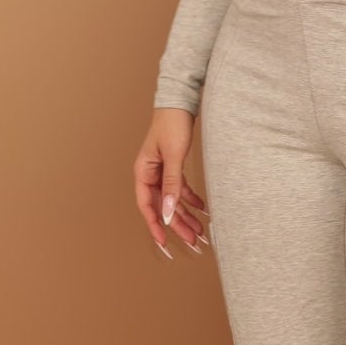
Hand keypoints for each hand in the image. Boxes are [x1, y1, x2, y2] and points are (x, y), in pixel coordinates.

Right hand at [134, 107, 210, 258]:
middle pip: (162, 206)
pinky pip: (180, 189)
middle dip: (177, 224)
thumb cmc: (172, 123)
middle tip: (192, 240)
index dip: (155, 225)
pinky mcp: (174, 166)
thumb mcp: (174, 156)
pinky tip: (202, 208)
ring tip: (200, 230)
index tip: (164, 243)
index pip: (146, 206)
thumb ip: (171, 184)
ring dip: (185, 215)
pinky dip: (191, 199)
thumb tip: (167, 211)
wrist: (181, 102)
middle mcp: (150, 174)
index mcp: (143, 172)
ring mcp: (162, 171)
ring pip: (172, 199)